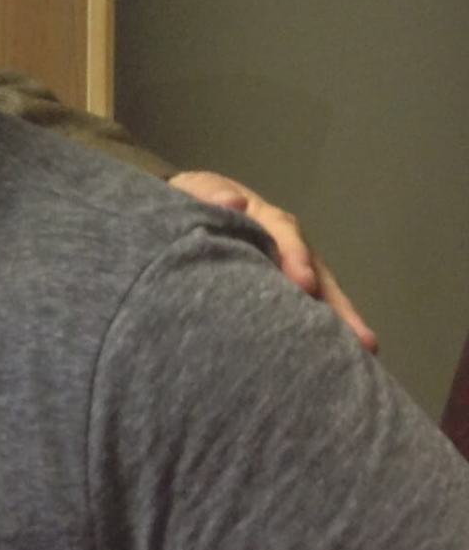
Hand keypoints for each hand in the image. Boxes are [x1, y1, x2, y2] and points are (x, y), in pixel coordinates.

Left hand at [168, 170, 378, 352]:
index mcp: (261, 217)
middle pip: (315, 271)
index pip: (283, 233)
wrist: (185, 214)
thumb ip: (208, 195)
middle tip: (357, 336)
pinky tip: (343, 356)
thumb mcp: (194, 193)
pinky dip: (324, 330)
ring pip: (319, 295)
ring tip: (365, 351)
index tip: (303, 282)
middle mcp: (284, 245)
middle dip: (336, 303)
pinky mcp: (282, 293)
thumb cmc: (191, 205)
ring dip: (341, 322)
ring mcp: (287, 270)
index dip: (295, 255)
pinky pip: (307, 311)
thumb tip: (232, 201)